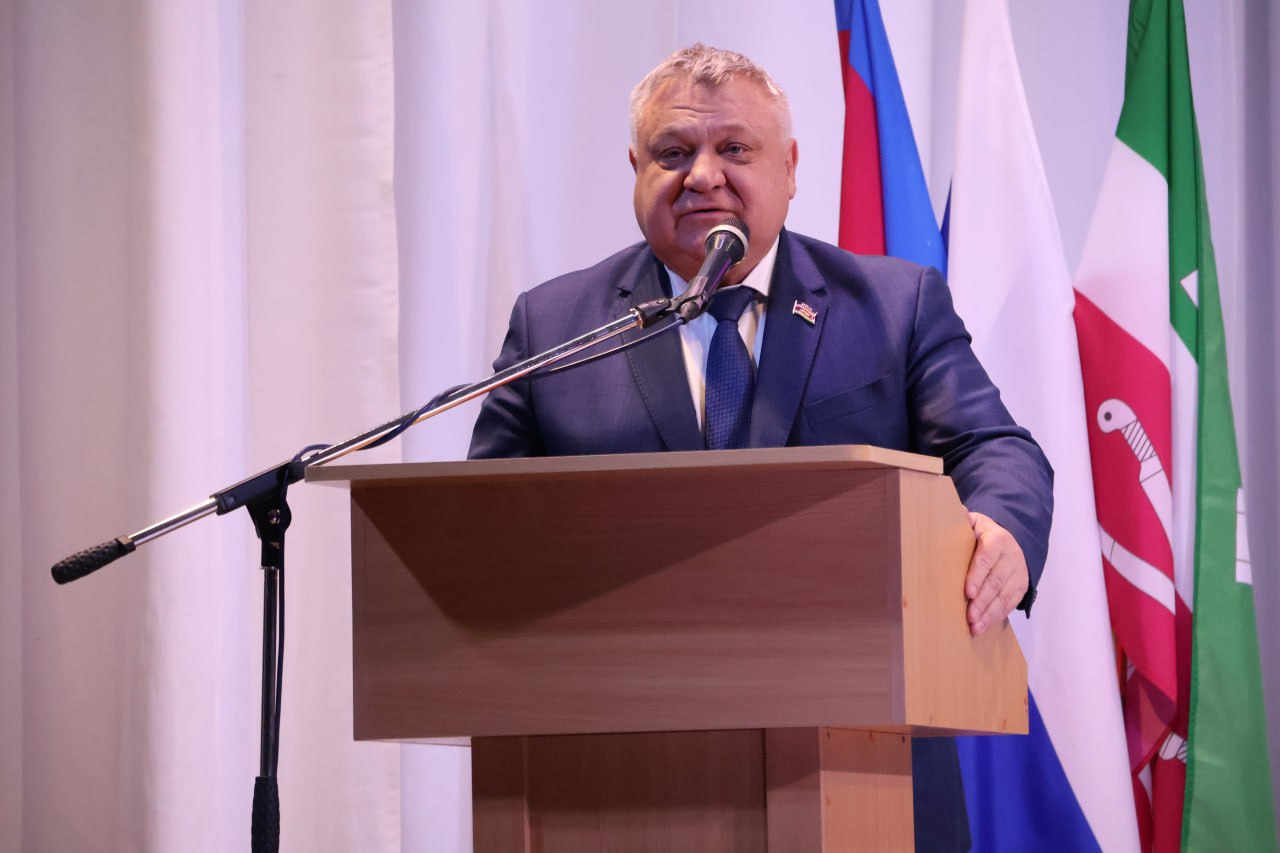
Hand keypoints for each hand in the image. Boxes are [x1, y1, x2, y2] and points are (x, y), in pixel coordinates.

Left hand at [964, 511, 1028, 635]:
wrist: (1010, 540)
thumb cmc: (983, 533)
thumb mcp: (975, 522)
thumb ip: (964, 519)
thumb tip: (958, 512)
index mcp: (998, 539)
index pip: (987, 558)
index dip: (977, 576)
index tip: (967, 592)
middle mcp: (1012, 557)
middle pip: (996, 582)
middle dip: (982, 601)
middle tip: (969, 616)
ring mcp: (1019, 573)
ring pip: (1005, 597)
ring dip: (989, 614)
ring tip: (974, 627)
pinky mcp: (1021, 587)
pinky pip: (1009, 604)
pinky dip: (996, 617)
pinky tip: (982, 627)